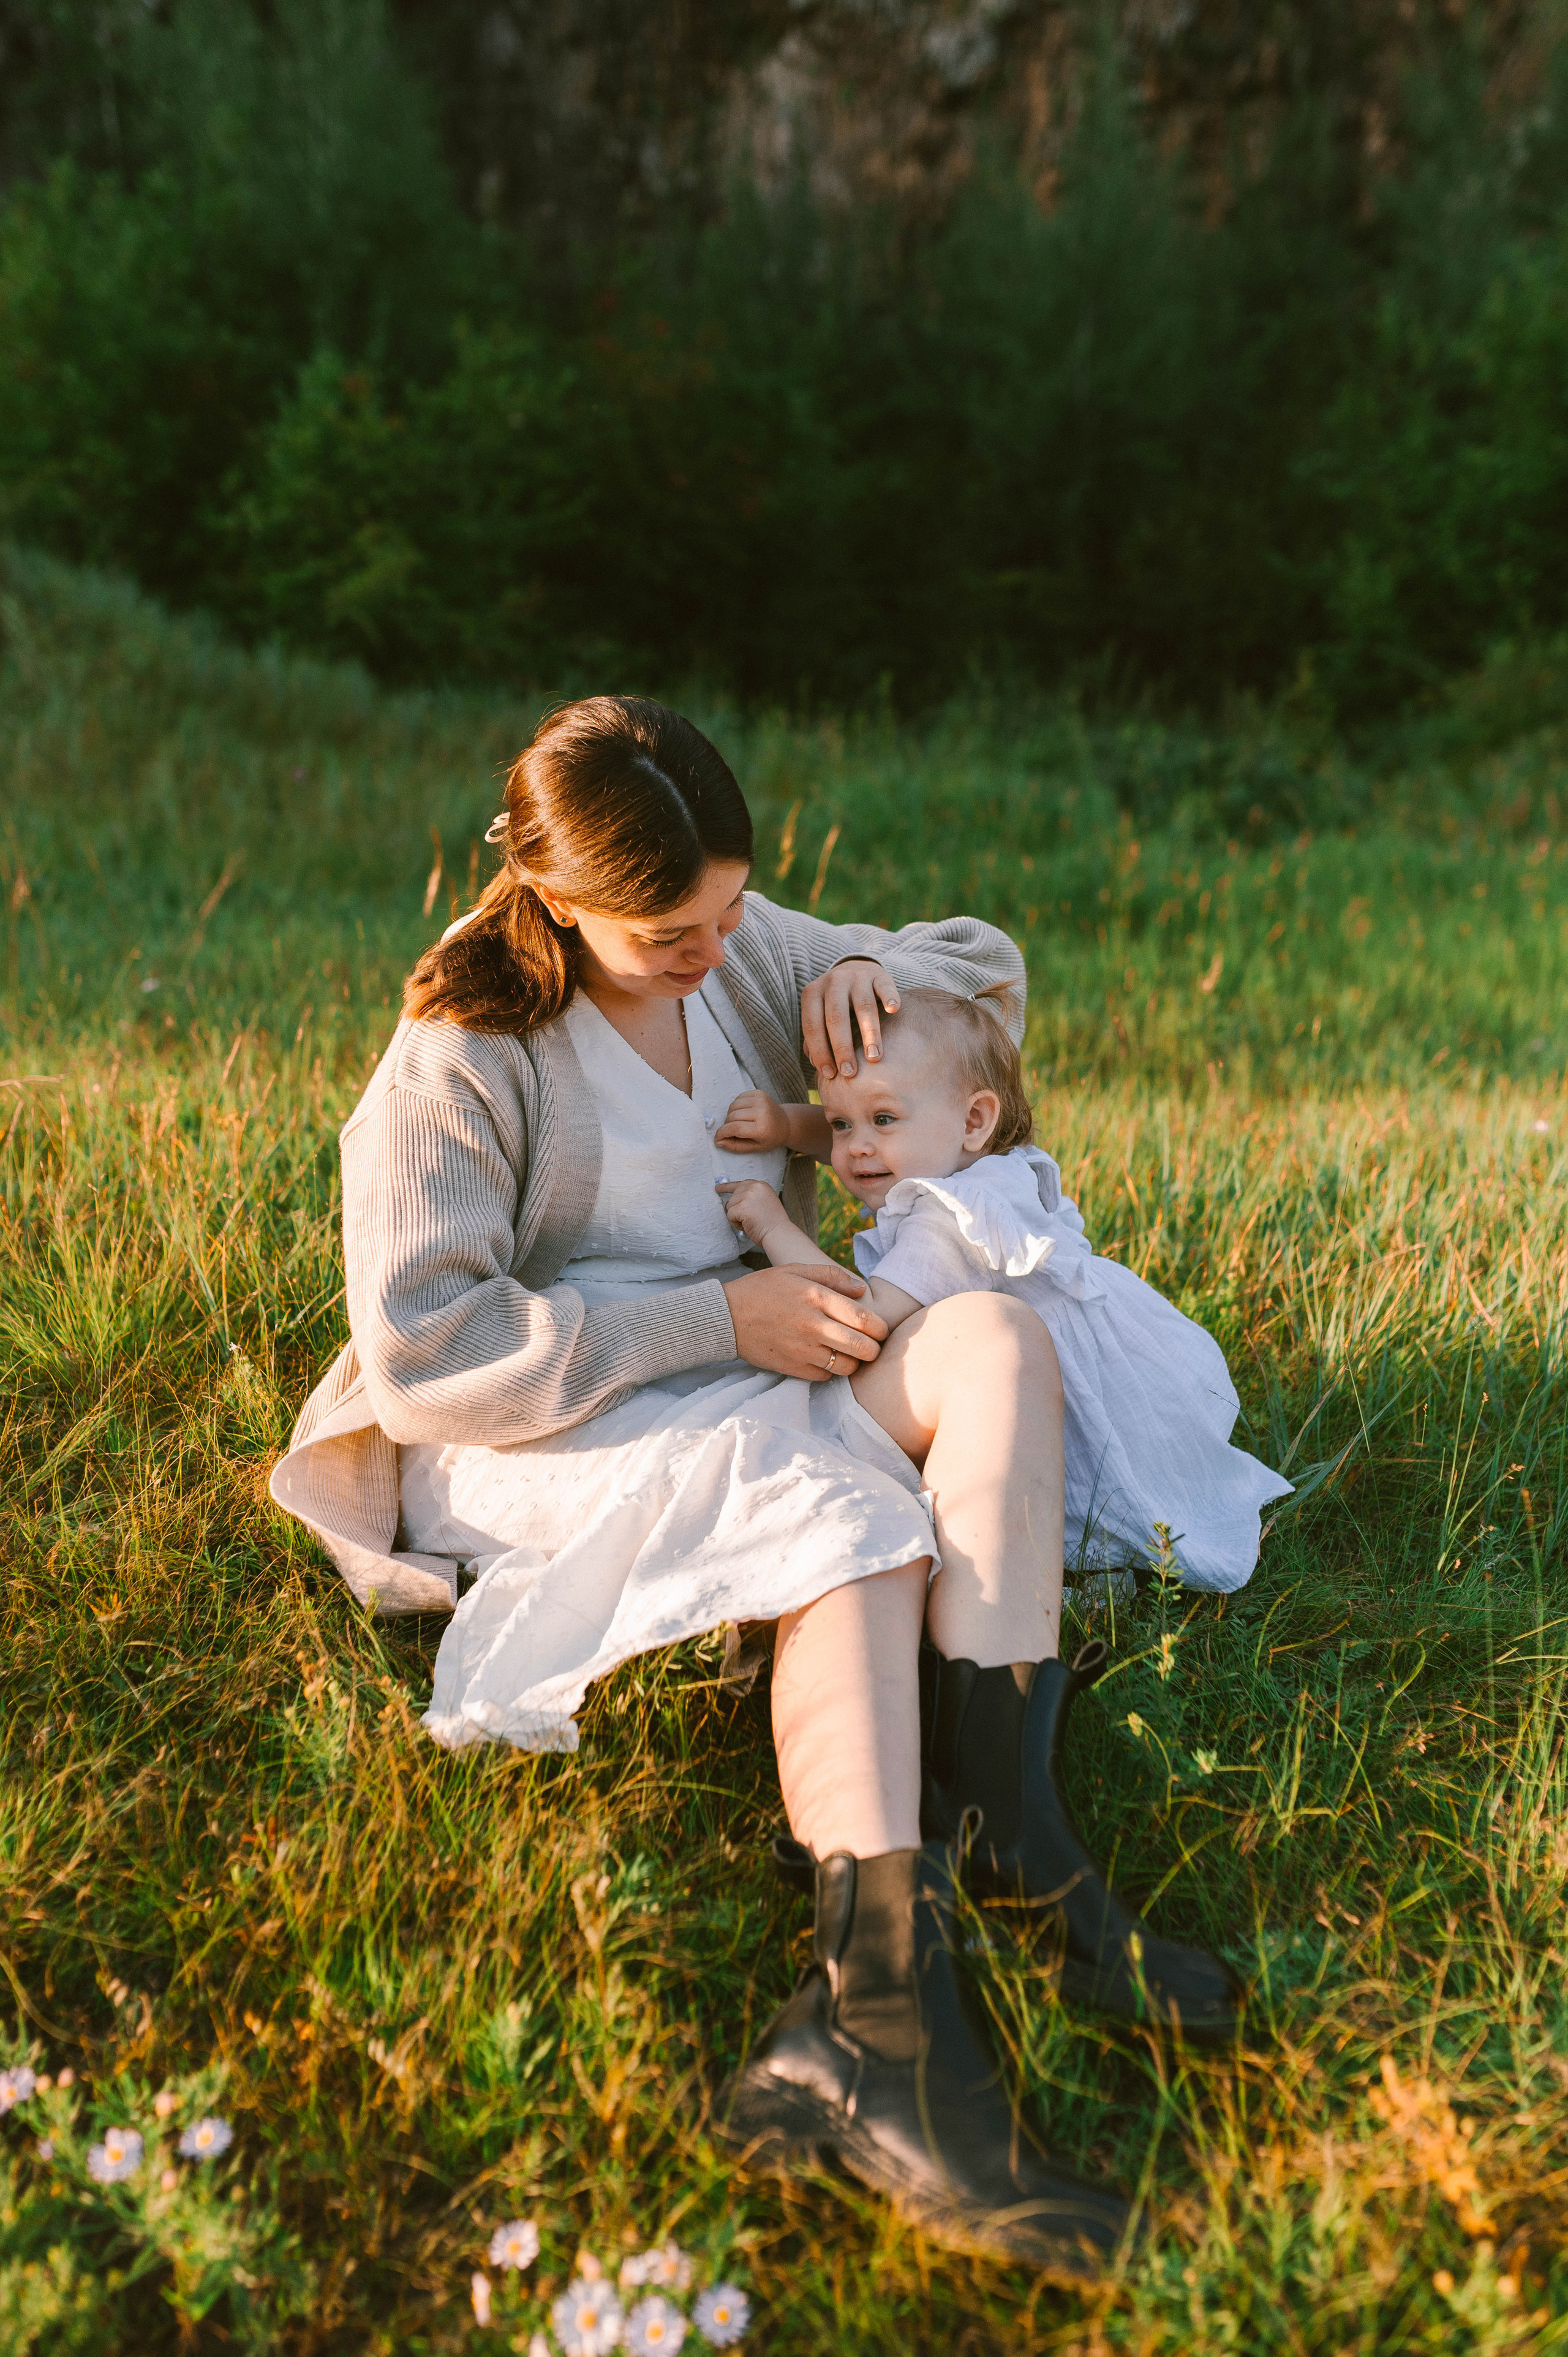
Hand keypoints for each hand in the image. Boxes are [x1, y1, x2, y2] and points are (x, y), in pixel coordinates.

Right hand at [715, 1088, 789, 1152]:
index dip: (722, 1133)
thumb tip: (718, 1141)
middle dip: (727, 1125)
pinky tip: (744, 1113)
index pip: (734, 1128)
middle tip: (732, 1131)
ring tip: (739, 1122)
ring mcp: (761, 1100)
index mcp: (762, 1128)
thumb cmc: (770, 1138)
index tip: (718, 1137)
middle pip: (732, 1116)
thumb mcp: (754, 1147)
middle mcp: (762, 1111)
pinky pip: (738, 1098)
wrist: (786, 1123)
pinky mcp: (759, 1093)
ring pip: (733, 1106)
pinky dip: (737, 1106)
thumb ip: (735, 1146)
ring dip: (731, 1115)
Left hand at [716, 1178, 789, 1248]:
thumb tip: (737, 1197)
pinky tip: (747, 1225)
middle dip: (738, 1209)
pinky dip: (736, 1223)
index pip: (741, 1184)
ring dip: (737, 1217)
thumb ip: (753, 1196)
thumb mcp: (766, 1201)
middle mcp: (755, 1187)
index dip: (728, 1187)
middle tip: (750, 1218)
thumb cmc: (773, 1223)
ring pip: (730, 1206)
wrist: (779, 1233)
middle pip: (734, 1196)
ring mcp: (748, 1196)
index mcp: (761, 1186)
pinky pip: (730, 1215)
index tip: (719, 1188)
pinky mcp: (742, 1207)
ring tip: (751, 1221)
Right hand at [723, 1263, 887, 1380]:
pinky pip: (826, 1377)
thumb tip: (861, 1288)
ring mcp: (804, 1350)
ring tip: (848, 1353)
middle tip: (870, 1345)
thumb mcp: (795, 1270)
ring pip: (848, 1367)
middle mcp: (815, 1325)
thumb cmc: (762, 1289)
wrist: (727, 1317)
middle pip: (863, 1348)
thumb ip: (831, 1276)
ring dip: (854, 1362)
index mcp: (818, 1298)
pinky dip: (831, 1370)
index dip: (881, 1329)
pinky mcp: (793, 1368)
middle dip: (874, 1349)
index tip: (880, 1330)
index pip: (865, 1320)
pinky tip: (825, 1358)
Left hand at [801, 958, 900, 1085]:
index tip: (831, 1074)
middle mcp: (833, 981)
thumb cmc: (834, 1003)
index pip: (812, 1025)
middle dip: (842, 1047)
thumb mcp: (820, 1015)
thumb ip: (817, 1037)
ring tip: (874, 1057)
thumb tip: (818, 1064)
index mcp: (812, 993)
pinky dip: (890, 998)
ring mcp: (857, 976)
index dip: (820, 1051)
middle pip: (836, 1017)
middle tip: (850, 1072)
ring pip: (863, 1005)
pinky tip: (893, 1011)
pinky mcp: (879, 975)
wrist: (853, 970)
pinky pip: (885, 987)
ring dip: (869, 1033)